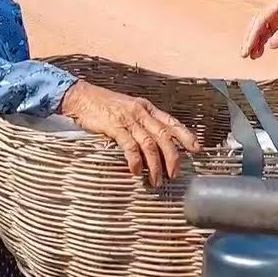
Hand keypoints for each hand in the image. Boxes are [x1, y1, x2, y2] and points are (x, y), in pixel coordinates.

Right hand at [59, 81, 200, 186]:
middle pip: (164, 136)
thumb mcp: (128, 108)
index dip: (186, 136)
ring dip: (155, 165)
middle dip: (172, 157)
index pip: (172, 122)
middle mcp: (141, 113)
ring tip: (157, 180)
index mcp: (147, 108)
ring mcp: (129, 120)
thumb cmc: (104, 105)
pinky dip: (136, 161)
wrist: (81, 97)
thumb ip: (141, 122)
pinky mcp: (115, 127)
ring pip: (150, 144)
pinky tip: (137, 172)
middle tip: (174, 174)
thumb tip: (154, 141)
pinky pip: (130, 146)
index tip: (196, 149)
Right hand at [241, 0, 277, 59]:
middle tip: (244, 54)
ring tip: (252, 56)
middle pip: (257, 23)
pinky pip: (270, 30)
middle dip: (250, 39)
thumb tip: (271, 45)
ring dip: (256, 40)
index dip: (252, 36)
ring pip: (262, 27)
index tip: (247, 49)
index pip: (261, 20)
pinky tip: (261, 50)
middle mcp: (276, 7)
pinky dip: (265, 40)